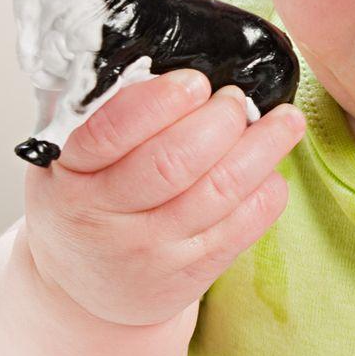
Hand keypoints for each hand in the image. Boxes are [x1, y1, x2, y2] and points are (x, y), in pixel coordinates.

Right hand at [22, 69, 303, 326]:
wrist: (80, 289)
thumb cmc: (86, 204)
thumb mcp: (70, 162)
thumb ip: (105, 119)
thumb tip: (173, 66)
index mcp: (71, 173)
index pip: (112, 131)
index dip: (160, 102)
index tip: (196, 81)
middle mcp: (106, 217)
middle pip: (174, 162)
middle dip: (220, 121)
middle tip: (236, 100)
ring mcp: (148, 250)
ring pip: (217, 192)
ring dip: (261, 149)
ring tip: (284, 122)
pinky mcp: (186, 275)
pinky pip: (239, 230)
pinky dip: (266, 193)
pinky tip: (273, 170)